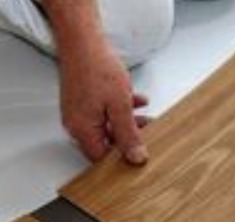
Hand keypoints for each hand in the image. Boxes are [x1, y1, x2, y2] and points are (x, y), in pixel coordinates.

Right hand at [59, 42, 149, 163]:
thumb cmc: (97, 68)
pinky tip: (137, 102)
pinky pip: (105, 114)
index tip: (141, 155)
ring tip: (148, 118)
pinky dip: (121, 110)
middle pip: (106, 143)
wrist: (83, 40)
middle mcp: (77, 124)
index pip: (102, 158)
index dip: (122, 159)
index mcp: (82, 130)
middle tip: (148, 133)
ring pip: (108, 127)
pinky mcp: (84, 102)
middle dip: (129, 138)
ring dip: (129, 123)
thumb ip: (128, 134)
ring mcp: (79, 113)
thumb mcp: (120, 106)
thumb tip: (136, 158)